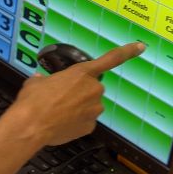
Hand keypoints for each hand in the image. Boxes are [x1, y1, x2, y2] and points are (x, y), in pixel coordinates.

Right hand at [0, 42, 144, 146]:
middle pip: (91, 89)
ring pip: (89, 107)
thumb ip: (44, 80)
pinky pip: (85, 122)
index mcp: (81, 73)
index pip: (110, 59)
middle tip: (59, 99)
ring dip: (77, 108)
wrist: (31, 125)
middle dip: (79, 93)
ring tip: (57, 113)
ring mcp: (94, 109)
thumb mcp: (35, 82)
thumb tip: (41, 81)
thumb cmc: (33, 101)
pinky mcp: (90, 126)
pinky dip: (75, 122)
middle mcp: (93, 90)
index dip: (127, 52)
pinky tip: (60, 124)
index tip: (141, 46)